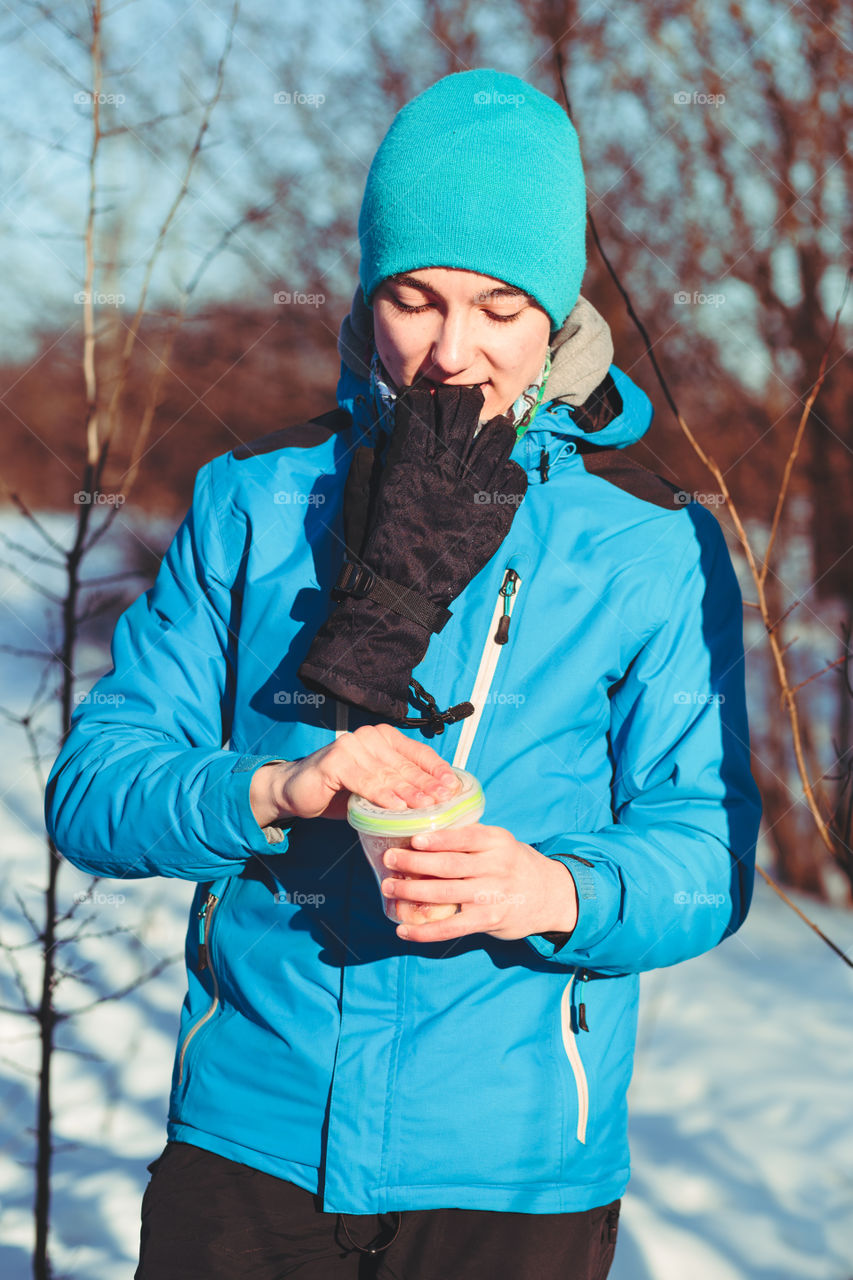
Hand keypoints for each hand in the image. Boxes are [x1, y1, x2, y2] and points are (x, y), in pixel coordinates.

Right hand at [249, 724, 457, 825]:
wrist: (296, 792)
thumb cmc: (341, 791)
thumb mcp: (377, 787)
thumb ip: (401, 785)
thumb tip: (439, 799)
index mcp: (384, 737)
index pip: (418, 753)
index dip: (438, 770)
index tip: (454, 787)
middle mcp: (369, 737)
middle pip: (406, 764)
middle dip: (428, 785)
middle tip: (445, 801)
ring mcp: (351, 746)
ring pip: (388, 774)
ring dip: (409, 792)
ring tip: (427, 807)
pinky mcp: (335, 761)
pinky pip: (365, 781)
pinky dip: (382, 795)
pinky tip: (397, 807)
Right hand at [297, 383, 527, 724]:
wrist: (400, 594)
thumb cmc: (373, 547)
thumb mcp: (361, 497)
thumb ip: (370, 463)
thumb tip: (382, 437)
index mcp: (408, 460)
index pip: (424, 404)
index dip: (426, 399)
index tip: (428, 404)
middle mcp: (445, 468)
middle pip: (466, 409)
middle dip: (464, 403)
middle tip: (465, 410)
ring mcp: (475, 490)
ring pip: (500, 436)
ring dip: (494, 433)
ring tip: (489, 439)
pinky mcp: (496, 514)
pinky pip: (515, 477)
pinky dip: (509, 473)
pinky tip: (498, 480)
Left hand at [379, 823, 579, 942]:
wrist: (550, 895)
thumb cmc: (514, 864)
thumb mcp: (500, 843)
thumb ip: (470, 838)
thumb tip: (425, 831)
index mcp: (497, 841)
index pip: (464, 838)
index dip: (438, 839)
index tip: (413, 839)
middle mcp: (496, 867)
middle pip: (449, 865)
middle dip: (415, 863)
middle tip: (390, 860)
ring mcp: (492, 896)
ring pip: (446, 893)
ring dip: (413, 891)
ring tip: (390, 888)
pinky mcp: (488, 921)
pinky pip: (452, 927)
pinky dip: (425, 931)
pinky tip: (404, 930)